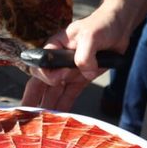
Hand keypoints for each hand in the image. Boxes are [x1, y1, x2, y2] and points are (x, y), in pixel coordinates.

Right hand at [19, 4, 135, 111]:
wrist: (119, 28)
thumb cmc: (102, 25)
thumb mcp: (91, 36)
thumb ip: (85, 55)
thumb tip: (86, 73)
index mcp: (55, 46)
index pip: (42, 64)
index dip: (48, 74)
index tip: (61, 77)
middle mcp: (58, 60)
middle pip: (41, 81)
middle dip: (34, 97)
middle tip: (27, 112)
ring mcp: (69, 71)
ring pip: (54, 91)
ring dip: (48, 105)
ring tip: (41, 123)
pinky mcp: (81, 79)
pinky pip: (69, 95)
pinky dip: (64, 106)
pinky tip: (60, 119)